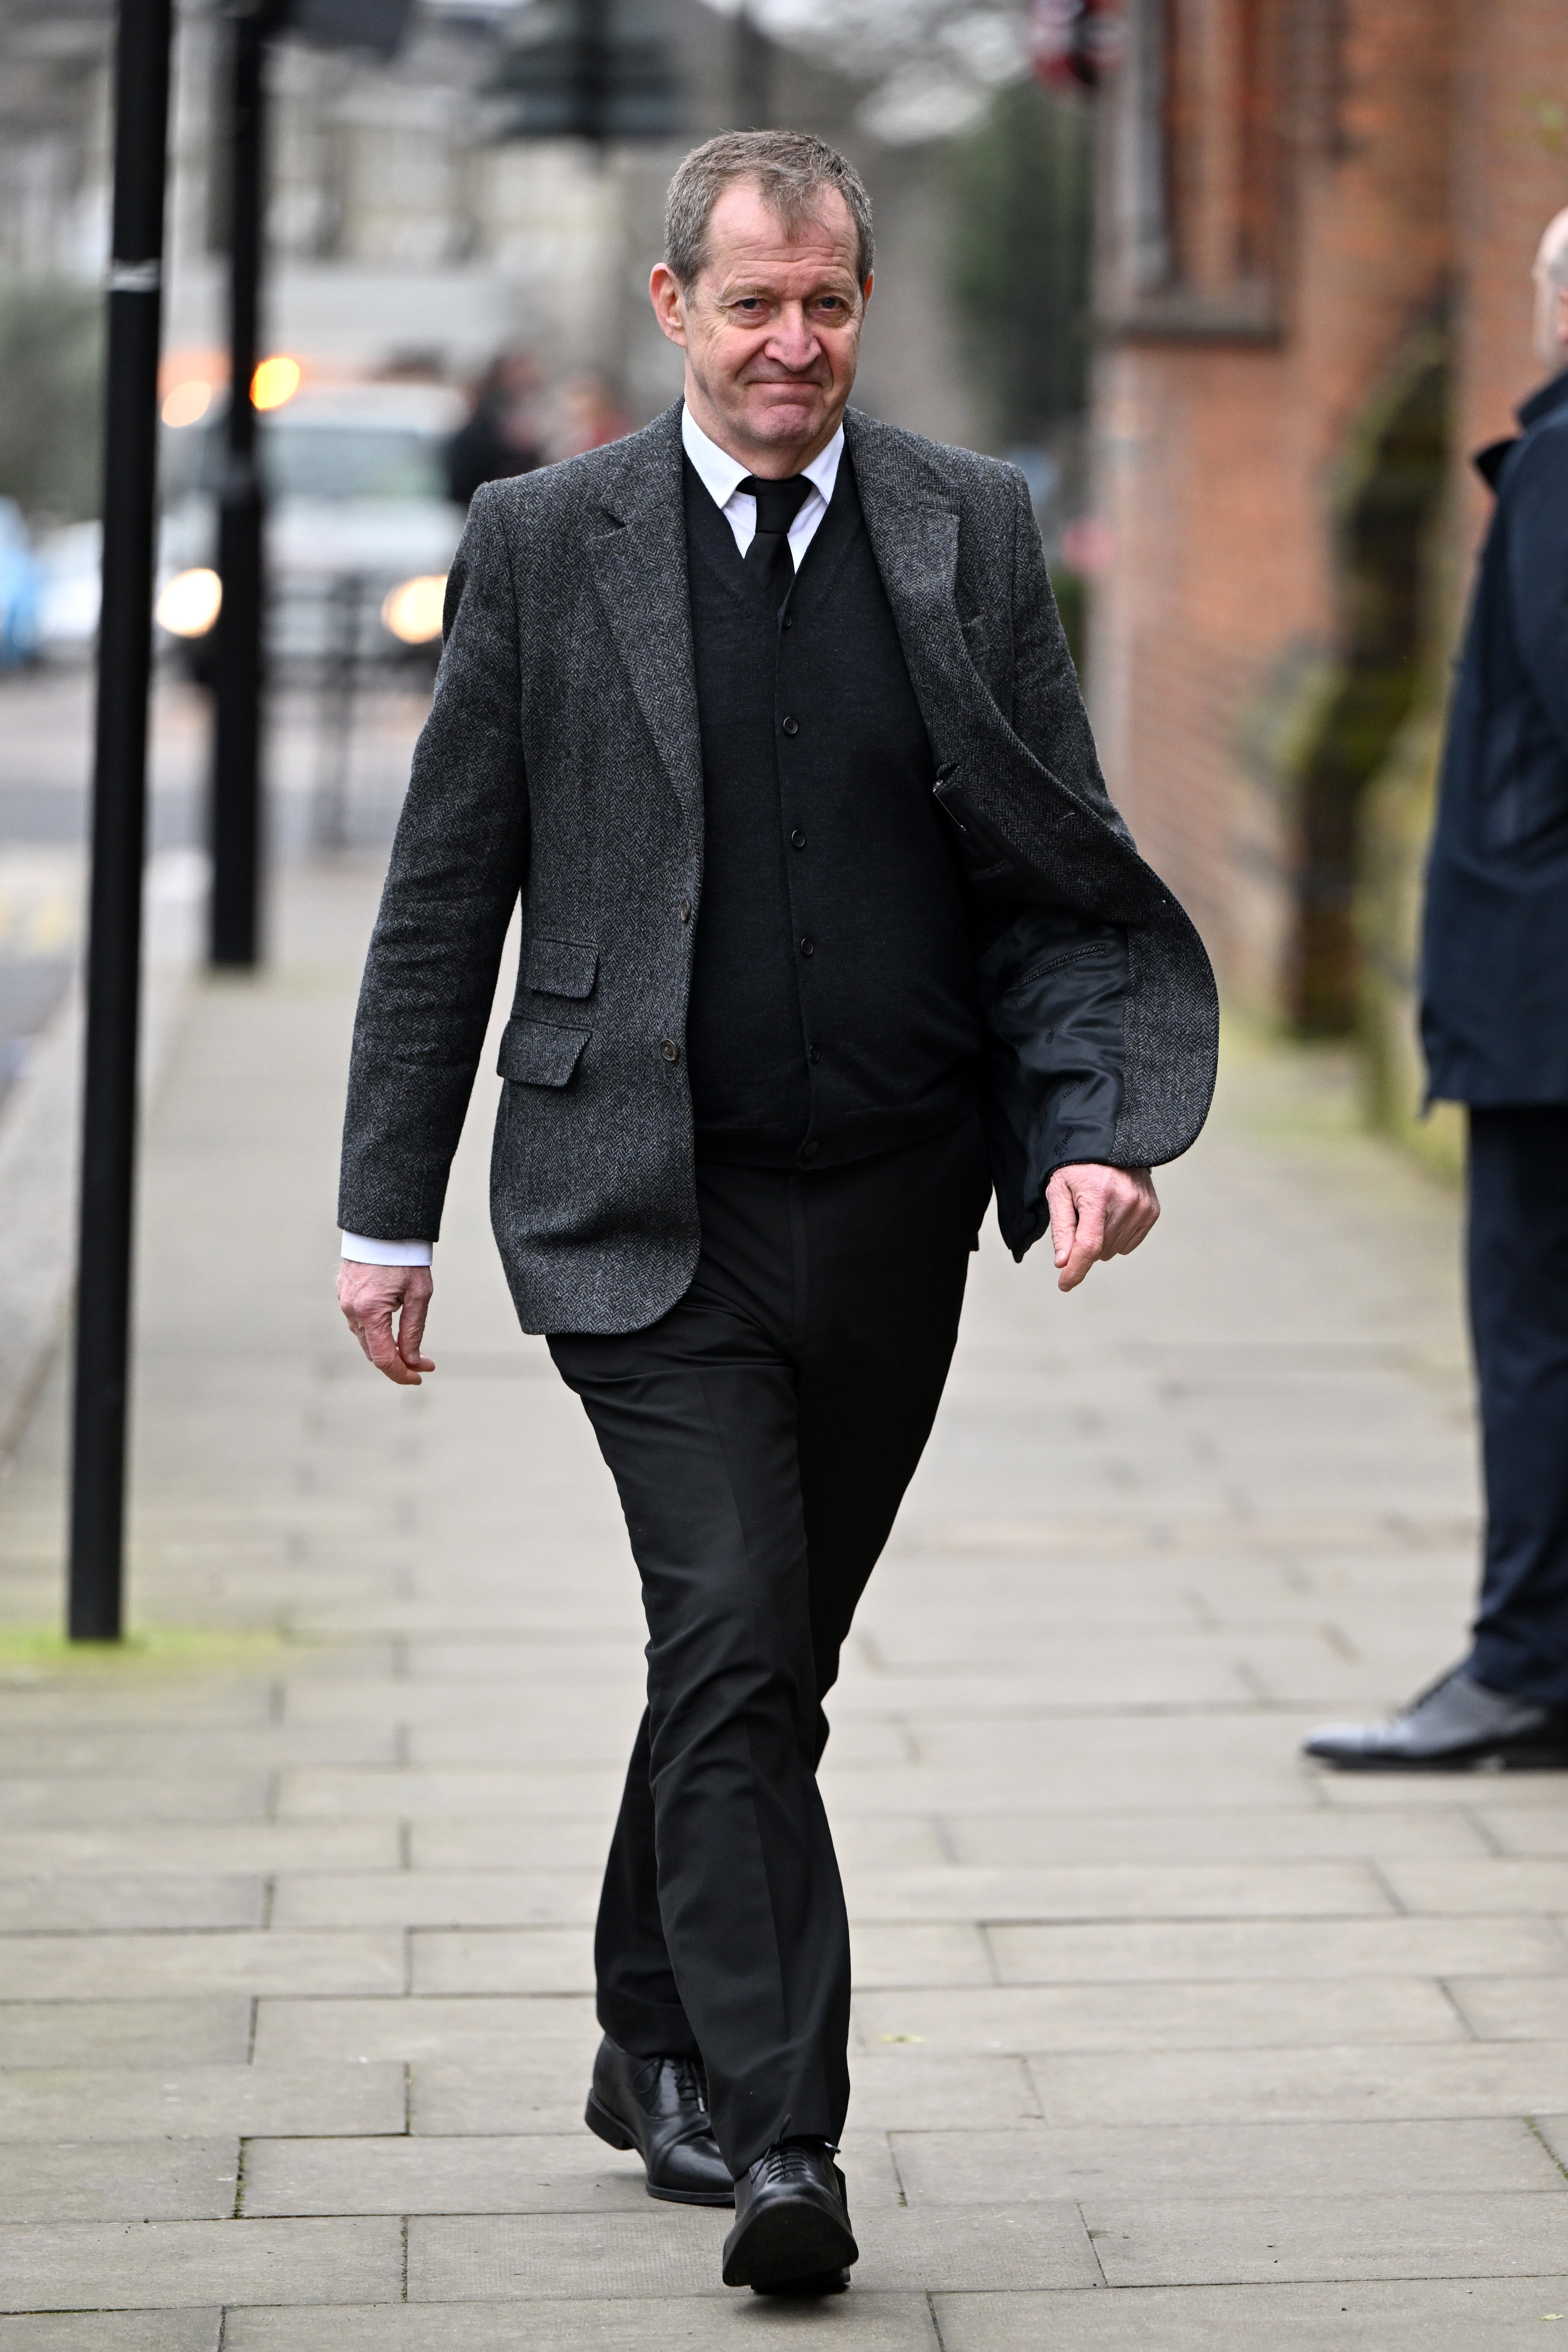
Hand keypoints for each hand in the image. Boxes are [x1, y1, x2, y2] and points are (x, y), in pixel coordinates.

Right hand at [337, 1260, 434, 1385]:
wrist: (385, 1225)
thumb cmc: (405, 1257)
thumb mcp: (419, 1294)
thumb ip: (413, 1330)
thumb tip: (411, 1360)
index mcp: (370, 1311)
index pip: (382, 1358)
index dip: (401, 1373)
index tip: (419, 1377)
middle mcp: (351, 1309)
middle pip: (372, 1351)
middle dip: (397, 1362)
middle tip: (423, 1363)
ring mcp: (344, 1301)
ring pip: (365, 1338)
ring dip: (386, 1347)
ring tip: (411, 1348)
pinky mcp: (344, 1293)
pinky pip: (359, 1322)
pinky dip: (375, 1332)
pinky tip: (392, 1330)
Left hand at [1045, 1164, 1158, 1292]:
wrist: (1109, 1143)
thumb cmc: (1078, 1168)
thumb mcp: (1058, 1191)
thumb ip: (1061, 1228)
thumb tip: (1064, 1262)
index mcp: (1098, 1196)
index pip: (1089, 1245)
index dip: (1076, 1270)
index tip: (1065, 1284)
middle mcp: (1125, 1202)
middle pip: (1100, 1250)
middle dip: (1084, 1245)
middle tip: (1080, 1216)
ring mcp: (1142, 1206)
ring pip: (1114, 1250)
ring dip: (1101, 1241)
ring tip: (1097, 1211)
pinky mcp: (1152, 1210)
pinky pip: (1129, 1244)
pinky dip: (1116, 1237)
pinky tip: (1111, 1215)